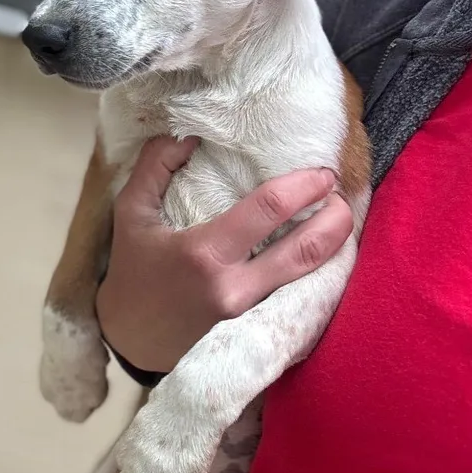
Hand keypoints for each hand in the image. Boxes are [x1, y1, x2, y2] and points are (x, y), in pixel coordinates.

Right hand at [96, 136, 352, 372]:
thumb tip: (189, 133)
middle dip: (335, 216)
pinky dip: (318, 274)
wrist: (130, 339)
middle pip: (305, 249)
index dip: (302, 185)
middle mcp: (233, 288)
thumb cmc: (133, 271)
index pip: (267, 209)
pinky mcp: (256, 335)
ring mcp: (249, 317)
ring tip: (338, 217)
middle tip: (340, 193)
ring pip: (311, 278)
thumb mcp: (130, 212)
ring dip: (334, 244)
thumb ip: (155, 166)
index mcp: (203, 253)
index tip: (320, 170)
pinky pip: (299, 299)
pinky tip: (323, 253)